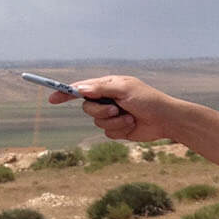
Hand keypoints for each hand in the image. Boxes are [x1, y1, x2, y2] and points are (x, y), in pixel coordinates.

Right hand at [49, 75, 177, 142]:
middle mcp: (107, 100)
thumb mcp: (125, 89)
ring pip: (97, 122)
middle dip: (100, 111)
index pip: (81, 89)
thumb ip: (101, 89)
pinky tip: (132, 125)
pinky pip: (108, 132)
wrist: (166, 120)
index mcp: (107, 86)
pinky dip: (120, 130)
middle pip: (87, 108)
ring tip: (129, 118)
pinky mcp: (118, 129)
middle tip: (116, 109)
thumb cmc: (148, 100)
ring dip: (113, 121)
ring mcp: (112, 115)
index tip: (53, 99)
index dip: (66, 93)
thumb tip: (80, 89)